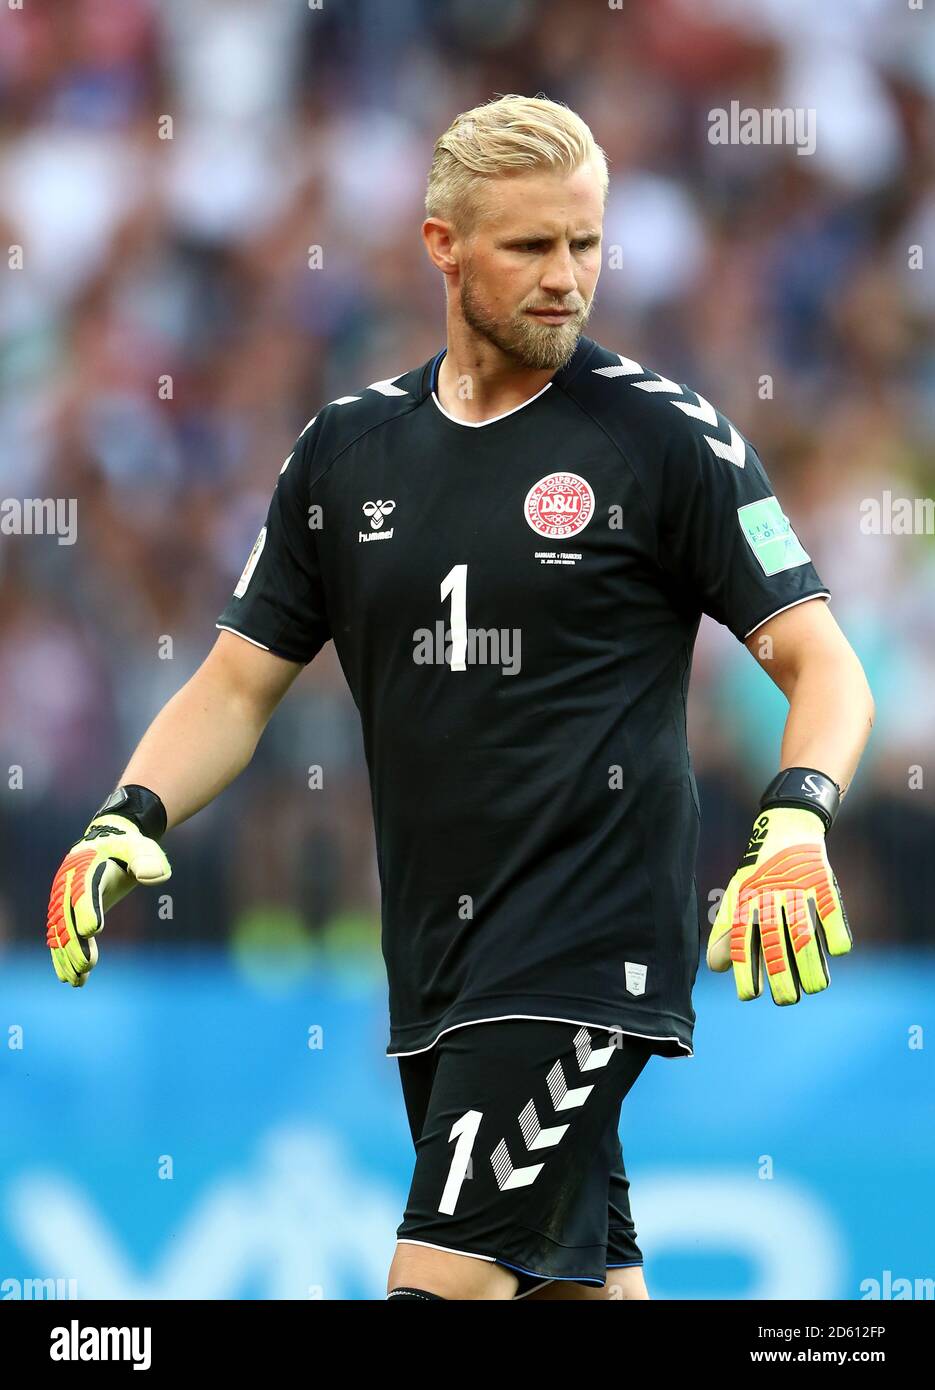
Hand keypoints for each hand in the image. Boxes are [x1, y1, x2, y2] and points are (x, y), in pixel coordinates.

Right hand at [46, 814, 171, 986]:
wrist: (107, 843)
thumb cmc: (128, 848)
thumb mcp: (141, 847)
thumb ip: (147, 859)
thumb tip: (152, 876)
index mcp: (86, 866)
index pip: (85, 891)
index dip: (88, 910)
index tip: (94, 931)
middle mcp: (69, 884)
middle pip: (67, 917)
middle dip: (75, 943)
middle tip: (87, 966)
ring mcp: (63, 899)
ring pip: (60, 932)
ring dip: (67, 957)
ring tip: (77, 980)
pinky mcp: (64, 912)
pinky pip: (60, 936)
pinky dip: (63, 957)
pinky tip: (71, 978)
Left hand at [707, 807, 851, 1004]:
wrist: (785, 827)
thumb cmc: (758, 871)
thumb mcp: (737, 894)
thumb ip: (725, 929)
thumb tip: (715, 967)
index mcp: (746, 900)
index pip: (741, 939)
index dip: (744, 969)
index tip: (749, 996)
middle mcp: (768, 895)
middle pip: (773, 941)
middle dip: (779, 975)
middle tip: (785, 1001)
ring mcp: (797, 888)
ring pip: (803, 932)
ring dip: (811, 964)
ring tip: (815, 988)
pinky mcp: (822, 881)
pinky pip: (832, 910)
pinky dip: (837, 931)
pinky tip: (839, 952)